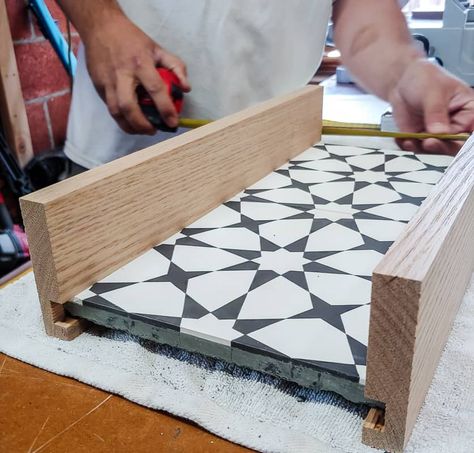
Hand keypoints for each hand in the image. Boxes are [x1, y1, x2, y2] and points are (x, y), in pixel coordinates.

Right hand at [83, 13, 189, 134]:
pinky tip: (131, 122)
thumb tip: (186, 88)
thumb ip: (176, 67)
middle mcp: (123, 74)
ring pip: (116, 111)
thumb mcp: (158, 49)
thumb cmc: (133, 40)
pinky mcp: (98, 86)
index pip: (156, 89)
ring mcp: (108, 82)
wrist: (101, 27)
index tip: (173, 122)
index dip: (166, 109)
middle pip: (129, 106)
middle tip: (153, 130)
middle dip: (142, 124)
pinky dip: (121, 119)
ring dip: (130, 126)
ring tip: (142, 130)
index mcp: (141, 63)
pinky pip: (109, 108)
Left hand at [389, 59, 473, 154]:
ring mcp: (437, 133)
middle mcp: (455, 125)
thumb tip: (440, 132)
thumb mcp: (434, 92)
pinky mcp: (420, 137)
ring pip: (434, 149)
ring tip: (410, 140)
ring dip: (422, 148)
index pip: (471, 132)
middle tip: (429, 142)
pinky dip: (409, 146)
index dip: (465, 140)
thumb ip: (437, 112)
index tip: (454, 141)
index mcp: (468, 111)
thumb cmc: (426, 79)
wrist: (403, 81)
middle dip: (442, 146)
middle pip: (454, 144)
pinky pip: (416, 146)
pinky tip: (403, 140)